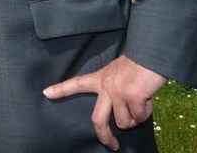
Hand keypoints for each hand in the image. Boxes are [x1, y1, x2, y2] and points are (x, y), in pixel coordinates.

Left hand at [42, 55, 165, 150]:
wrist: (151, 54)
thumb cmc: (139, 63)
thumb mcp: (118, 72)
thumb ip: (113, 88)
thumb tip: (121, 112)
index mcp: (100, 78)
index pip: (76, 83)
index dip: (61, 90)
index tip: (46, 93)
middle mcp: (105, 86)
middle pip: (97, 120)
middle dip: (104, 136)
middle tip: (112, 145)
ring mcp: (117, 93)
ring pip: (124, 122)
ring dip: (135, 118)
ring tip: (141, 102)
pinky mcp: (131, 98)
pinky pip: (139, 117)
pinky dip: (145, 113)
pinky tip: (147, 99)